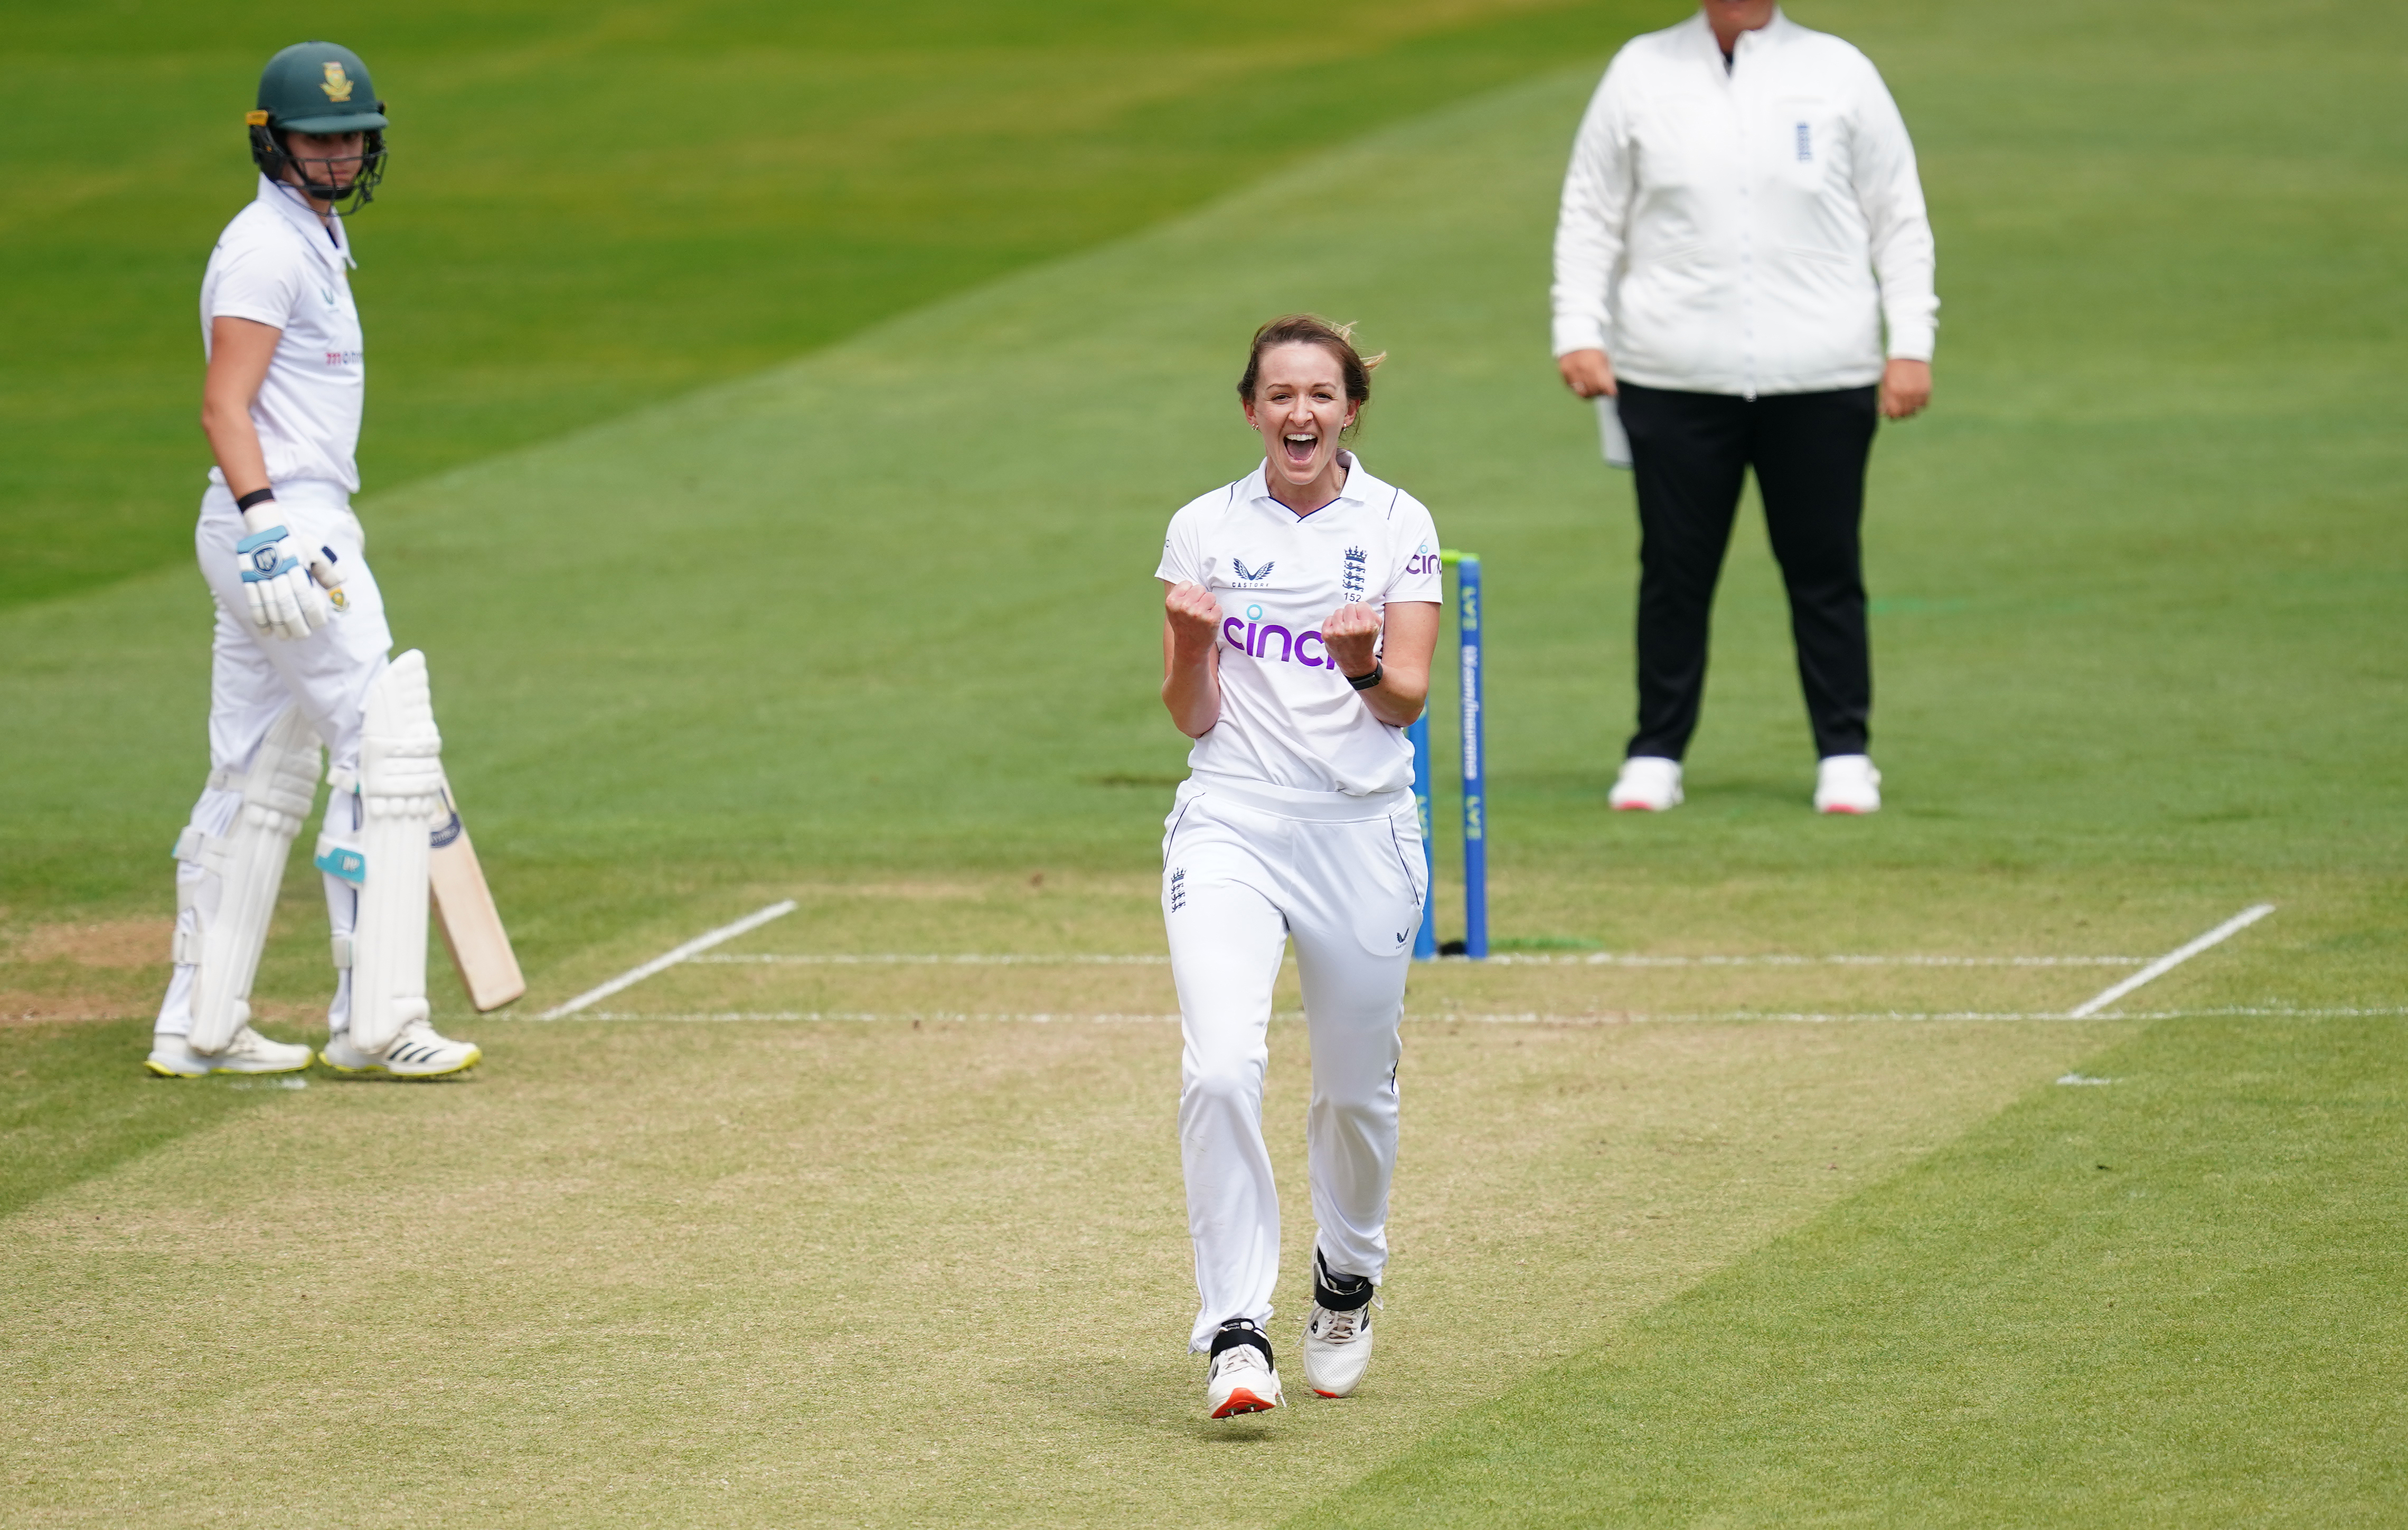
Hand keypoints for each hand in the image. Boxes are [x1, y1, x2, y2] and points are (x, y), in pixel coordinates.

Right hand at [234, 515, 329, 640]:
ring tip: (285, 637)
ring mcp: (261, 577)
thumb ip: (327, 570)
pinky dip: (259, 619)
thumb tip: (340, 585)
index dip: (312, 612)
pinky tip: (266, 632)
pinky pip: (252, 602)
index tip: (319, 624)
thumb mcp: (314, 552)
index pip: (305, 595)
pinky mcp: (248, 579)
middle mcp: (277, 573)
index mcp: (295, 566)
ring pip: (269, 606)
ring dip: (277, 626)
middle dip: (295, 624)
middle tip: (303, 636)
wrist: (265, 531)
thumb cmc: (295, 546)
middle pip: (286, 605)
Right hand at [1164, 581, 1222, 658]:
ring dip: (1209, 605)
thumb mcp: (1174, 609)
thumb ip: (1180, 593)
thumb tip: (1194, 574)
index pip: (1187, 584)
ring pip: (1210, 596)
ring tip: (1202, 616)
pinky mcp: (1211, 620)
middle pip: (1200, 588)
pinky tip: (1208, 622)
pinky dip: (1216, 614)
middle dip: (1200, 598)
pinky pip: (1218, 607)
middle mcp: (1183, 606)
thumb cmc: (1183, 625)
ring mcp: (1197, 613)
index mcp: (1172, 602)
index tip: (1187, 605)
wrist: (1189, 648)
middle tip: (1196, 612)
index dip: (1189, 594)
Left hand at [1321, 602, 1381, 679]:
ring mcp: (1338, 631)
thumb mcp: (1376, 628)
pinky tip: (1338, 632)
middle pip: (1349, 607)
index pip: (1361, 605)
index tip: (1361, 620)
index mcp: (1367, 625)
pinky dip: (1333, 624)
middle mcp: (1352, 628)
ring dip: (1342, 619)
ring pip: (1338, 612)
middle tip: (1353, 626)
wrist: (1356, 662)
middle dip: (1351, 615)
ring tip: (1346, 629)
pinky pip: (1329, 619)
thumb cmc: (1365, 643)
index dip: (1362, 612)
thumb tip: (1360, 605)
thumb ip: (1371, 613)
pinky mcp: (1327, 635)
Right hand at [1558, 348, 1616, 398]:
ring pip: (1581, 392)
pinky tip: (1583, 383)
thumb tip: (1610, 393)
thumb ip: (1607, 375)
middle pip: (1593, 390)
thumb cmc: (1593, 350)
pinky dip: (1579, 388)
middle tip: (1602, 391)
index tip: (1611, 392)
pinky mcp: (1563, 372)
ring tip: (1593, 390)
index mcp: (1595, 363)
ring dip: (1589, 394)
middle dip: (1599, 393)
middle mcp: (1582, 367)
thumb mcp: (1603, 359)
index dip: (1609, 391)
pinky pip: (1572, 387)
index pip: (1604, 385)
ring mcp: (1571, 370)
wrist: (1575, 336)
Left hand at [1879, 358, 1931, 419]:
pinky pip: (1924, 404)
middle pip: (1905, 414)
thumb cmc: (1894, 368)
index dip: (1892, 415)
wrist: (1909, 354)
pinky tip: (1915, 398)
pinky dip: (1920, 404)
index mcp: (1893, 390)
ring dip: (1911, 410)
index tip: (1892, 412)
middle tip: (1900, 408)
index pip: (1894, 413)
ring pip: (1915, 411)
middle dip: (1901, 413)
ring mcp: (1917, 391)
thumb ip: (1884, 398)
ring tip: (1907, 403)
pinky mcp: (1926, 389)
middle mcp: (1906, 392)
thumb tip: (1883, 413)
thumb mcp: (1886, 382)